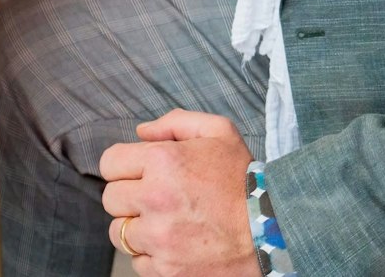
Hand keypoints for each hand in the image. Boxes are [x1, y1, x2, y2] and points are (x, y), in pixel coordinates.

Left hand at [98, 110, 259, 276]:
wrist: (275, 230)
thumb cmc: (245, 180)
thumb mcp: (219, 132)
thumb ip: (175, 123)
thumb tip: (141, 132)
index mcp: (162, 161)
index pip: (109, 163)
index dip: (124, 166)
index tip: (140, 173)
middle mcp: (155, 199)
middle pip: (111, 199)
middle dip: (129, 196)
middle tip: (156, 198)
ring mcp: (159, 238)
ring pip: (119, 233)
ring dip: (138, 227)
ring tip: (166, 222)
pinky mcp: (167, 269)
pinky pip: (138, 262)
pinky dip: (152, 255)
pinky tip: (175, 244)